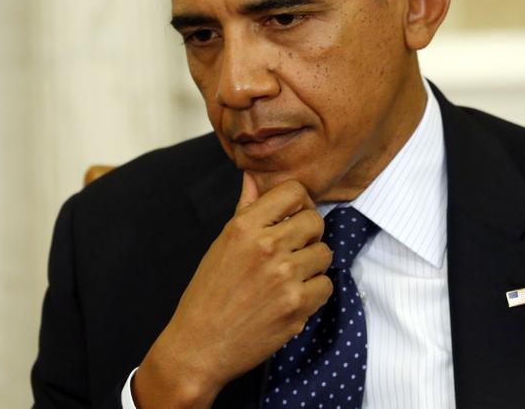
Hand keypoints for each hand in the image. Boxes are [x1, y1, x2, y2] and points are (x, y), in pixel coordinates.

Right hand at [132, 173, 332, 407]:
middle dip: (309, 234)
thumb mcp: (222, 244)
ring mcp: (284, 277)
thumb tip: (253, 178)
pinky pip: (326, 286)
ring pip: (325, 254)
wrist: (198, 347)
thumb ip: (245, 209)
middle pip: (316, 221)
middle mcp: (267, 247)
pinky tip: (293, 297)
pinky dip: (314, 292)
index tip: (295, 216)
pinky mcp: (297, 307)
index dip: (300, 202)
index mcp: (245, 226)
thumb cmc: (208, 293)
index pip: (294, 191)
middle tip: (295, 249)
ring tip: (290, 276)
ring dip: (313, 264)